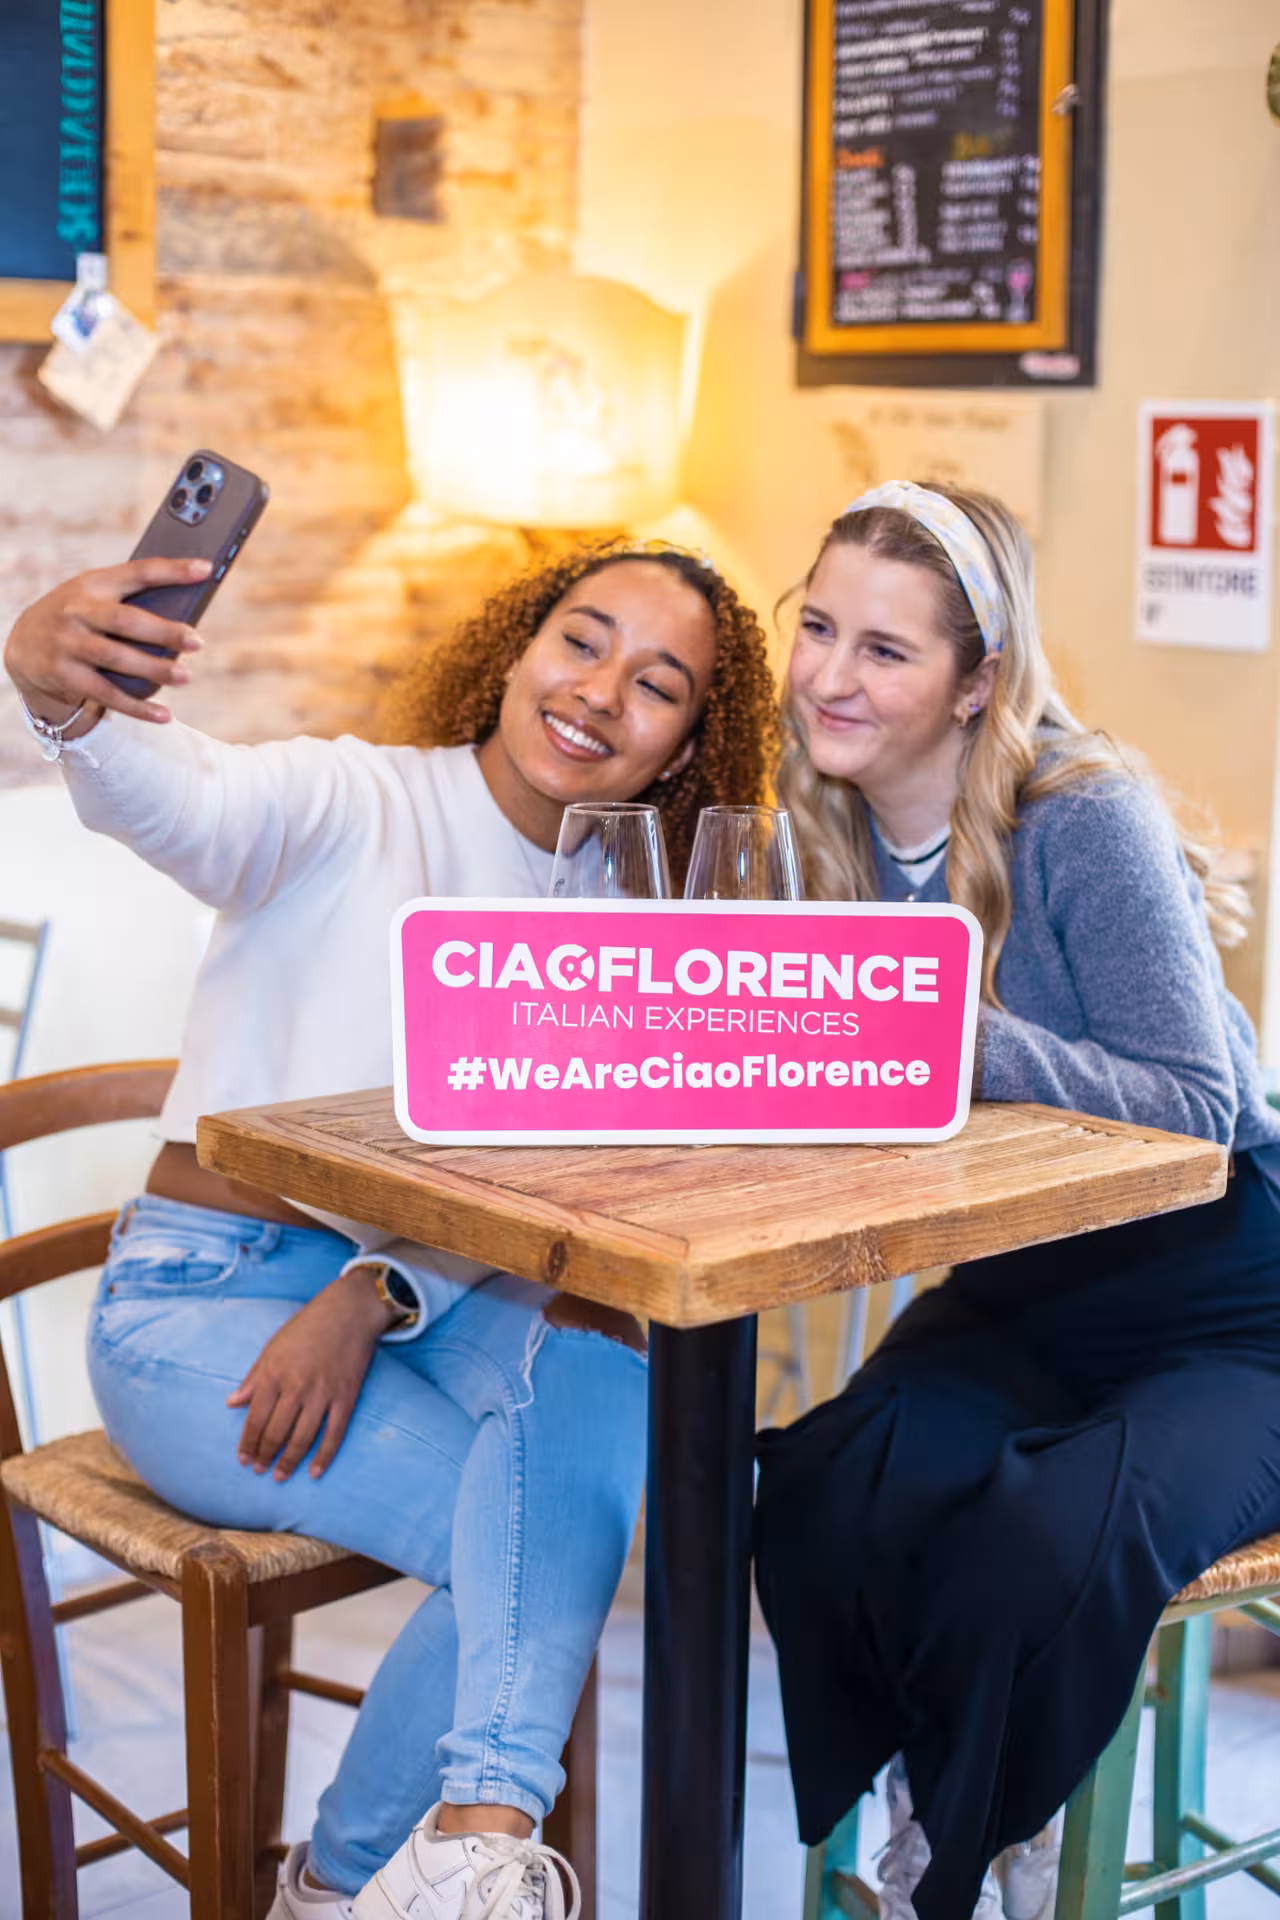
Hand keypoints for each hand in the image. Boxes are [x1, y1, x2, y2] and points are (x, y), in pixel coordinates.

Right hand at [3, 557, 211, 731]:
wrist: (24, 644)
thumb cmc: (79, 618)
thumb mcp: (95, 598)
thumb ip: (131, 603)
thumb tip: (185, 625)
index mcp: (93, 584)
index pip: (137, 572)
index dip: (172, 571)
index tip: (205, 569)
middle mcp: (77, 611)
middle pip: (125, 620)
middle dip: (163, 631)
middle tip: (197, 641)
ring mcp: (68, 643)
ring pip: (117, 659)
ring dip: (154, 669)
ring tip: (185, 676)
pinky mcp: (65, 675)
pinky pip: (107, 694)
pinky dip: (137, 707)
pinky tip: (164, 715)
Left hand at [227, 1266, 400, 1480]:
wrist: (349, 1311)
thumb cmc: (307, 1326)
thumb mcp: (272, 1347)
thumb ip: (253, 1377)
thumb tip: (232, 1402)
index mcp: (274, 1374)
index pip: (255, 1418)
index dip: (247, 1443)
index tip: (243, 1459)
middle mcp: (296, 1387)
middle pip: (276, 1432)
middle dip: (264, 1455)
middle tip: (258, 1471)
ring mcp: (322, 1394)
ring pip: (302, 1438)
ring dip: (288, 1462)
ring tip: (279, 1476)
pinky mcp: (346, 1397)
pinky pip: (334, 1434)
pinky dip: (324, 1456)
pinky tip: (314, 1472)